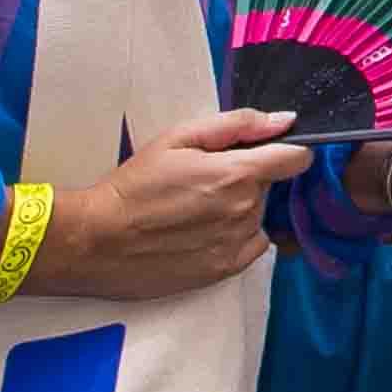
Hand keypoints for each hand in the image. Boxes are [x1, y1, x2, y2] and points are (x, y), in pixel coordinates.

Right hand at [34, 111, 318, 296]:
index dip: (284, 151)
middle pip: (269, 187)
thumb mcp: (178, 138)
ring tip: (195, 210)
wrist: (94, 241)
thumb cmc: (133, 185)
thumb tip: (286, 120)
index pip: (297, 159)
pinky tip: (201, 233)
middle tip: (204, 182)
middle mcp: (245, 212)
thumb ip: (238, 125)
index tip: (264, 153)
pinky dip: (235, 237)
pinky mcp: (222, 272)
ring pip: (257, 217)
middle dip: (247, 180)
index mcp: (237, 174)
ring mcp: (235, 245)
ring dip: (239, 210)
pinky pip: (250, 247)